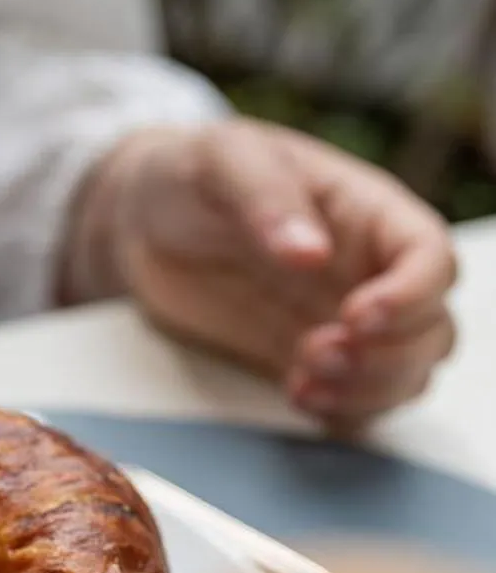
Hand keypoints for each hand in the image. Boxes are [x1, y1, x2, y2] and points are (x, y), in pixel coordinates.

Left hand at [77, 120, 456, 423]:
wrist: (140, 224)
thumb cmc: (190, 175)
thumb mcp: (223, 160)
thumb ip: (267, 198)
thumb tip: (310, 251)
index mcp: (367, 212)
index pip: (429, 258)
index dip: (411, 295)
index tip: (358, 316)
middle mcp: (368, 271)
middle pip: (431, 328)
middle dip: (389, 356)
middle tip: (318, 352)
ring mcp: (342, 323)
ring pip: (405, 374)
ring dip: (368, 390)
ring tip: (304, 380)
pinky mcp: (307, 362)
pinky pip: (357, 402)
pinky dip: (341, 412)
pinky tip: (296, 394)